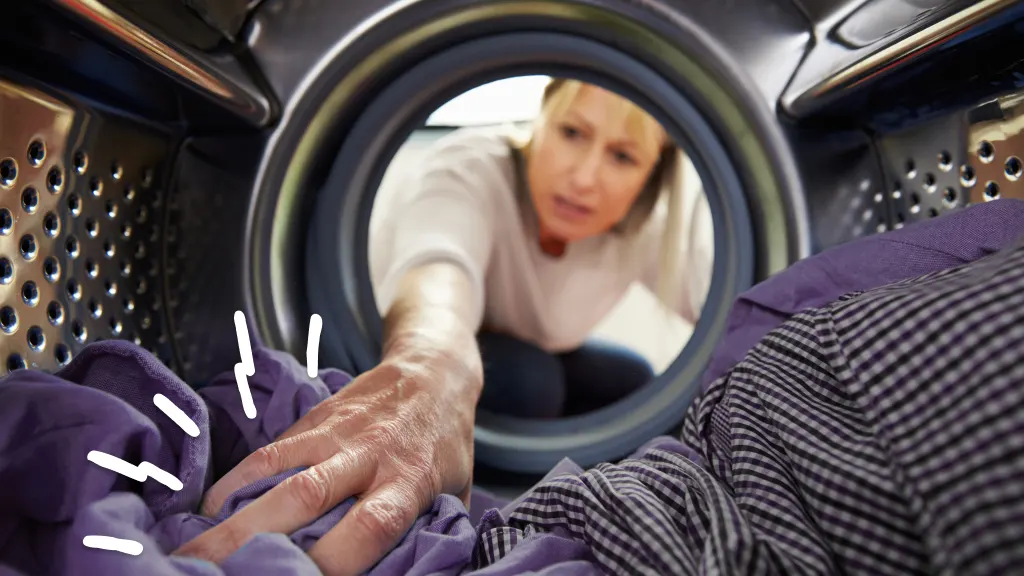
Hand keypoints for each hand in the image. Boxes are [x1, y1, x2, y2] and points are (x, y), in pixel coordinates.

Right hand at [173, 349, 479, 575]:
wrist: (433, 372)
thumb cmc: (443, 444)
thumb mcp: (454, 490)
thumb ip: (427, 530)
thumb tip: (407, 567)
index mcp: (409, 480)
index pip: (371, 525)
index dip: (338, 560)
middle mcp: (367, 455)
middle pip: (307, 498)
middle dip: (259, 540)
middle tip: (217, 574)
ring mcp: (334, 434)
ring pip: (275, 473)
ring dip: (232, 514)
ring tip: (194, 550)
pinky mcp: (312, 420)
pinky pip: (267, 453)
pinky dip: (235, 481)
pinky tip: (210, 510)